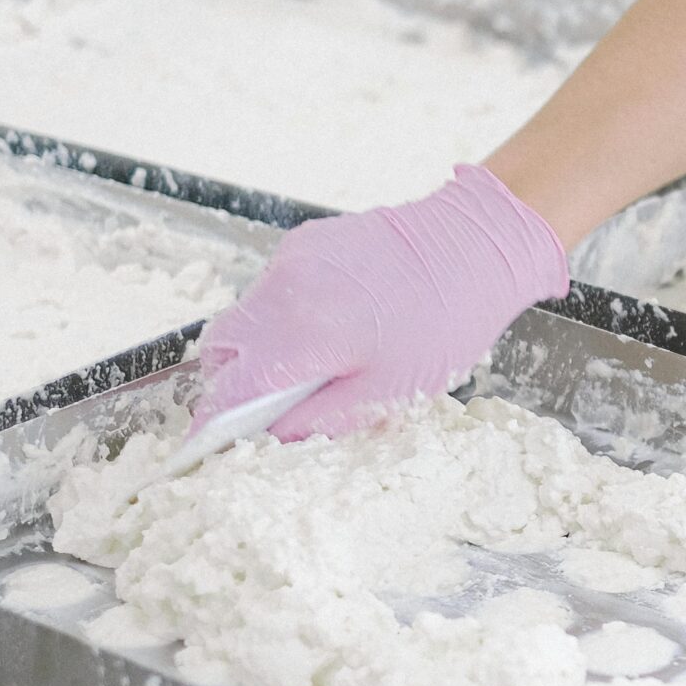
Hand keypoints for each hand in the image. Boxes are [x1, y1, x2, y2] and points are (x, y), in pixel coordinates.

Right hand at [193, 166, 566, 441]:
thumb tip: (271, 438)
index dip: (214, 421)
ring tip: (316, 362)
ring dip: (262, 346)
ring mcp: (293, 260)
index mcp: (304, 333)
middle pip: (223, 346)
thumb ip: (319, 420)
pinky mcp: (306, 242)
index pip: (231, 386)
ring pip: (246, 315)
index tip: (207, 443)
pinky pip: (273, 288)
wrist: (477, 244)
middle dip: (233, 380)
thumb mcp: (389, 392)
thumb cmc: (446, 321)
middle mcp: (286, 289)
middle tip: (270, 404)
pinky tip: (333, 323)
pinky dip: (284, 314)